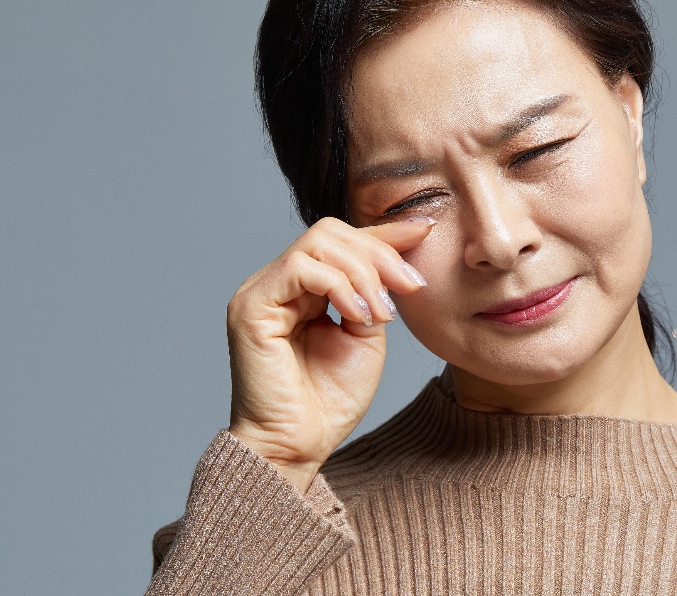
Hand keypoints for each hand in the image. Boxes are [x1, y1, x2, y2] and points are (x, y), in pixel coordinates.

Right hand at [225, 216, 433, 492]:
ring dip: (363, 272)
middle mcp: (277, 285)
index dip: (384, 233)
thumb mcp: (366, 334)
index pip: (341, 241)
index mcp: (302, 290)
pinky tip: (358, 314)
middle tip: (409, 286)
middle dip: (379, 253)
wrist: (299, 446)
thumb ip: (374, 292)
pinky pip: (299, 267)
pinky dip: (338, 284)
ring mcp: (261, 292)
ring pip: (318, 243)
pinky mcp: (251, 306)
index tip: (425, 231)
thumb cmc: (329, 401)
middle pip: (331, 232)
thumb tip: (397, 252)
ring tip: (380, 314)